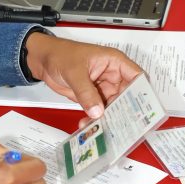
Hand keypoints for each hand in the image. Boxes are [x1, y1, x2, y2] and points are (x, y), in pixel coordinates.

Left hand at [24, 33, 142, 117]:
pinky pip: (99, 111)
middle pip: (128, 97)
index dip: (142, 93)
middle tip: (122, 126)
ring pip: (113, 107)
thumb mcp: (74, 72)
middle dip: (125, 111)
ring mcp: (103, 88)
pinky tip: (89, 126)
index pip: (137, 77)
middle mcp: (112, 76)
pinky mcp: (93, 98)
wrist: (42, 61)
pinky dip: (95, 119)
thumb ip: (86, 92)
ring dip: (109, 118)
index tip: (142, 109)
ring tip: (103, 129)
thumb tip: (97, 111)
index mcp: (114, 62)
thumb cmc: (60, 54)